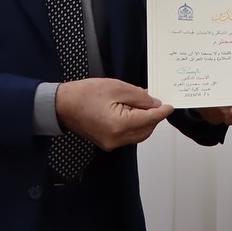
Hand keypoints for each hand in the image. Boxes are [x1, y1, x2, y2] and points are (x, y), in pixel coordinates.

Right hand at [54, 78, 173, 149]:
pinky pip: (128, 136)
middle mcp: (116, 139)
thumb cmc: (83, 94)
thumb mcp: (116, 87)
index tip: (170, 106)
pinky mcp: (107, 142)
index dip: (161, 112)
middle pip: (146, 130)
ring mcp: (111, 143)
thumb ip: (139, 96)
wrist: (61, 105)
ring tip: (142, 104)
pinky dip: (134, 125)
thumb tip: (154, 103)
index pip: (149, 120)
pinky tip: (132, 111)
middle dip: (153, 116)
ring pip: (138, 134)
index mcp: (119, 125)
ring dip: (144, 121)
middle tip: (155, 101)